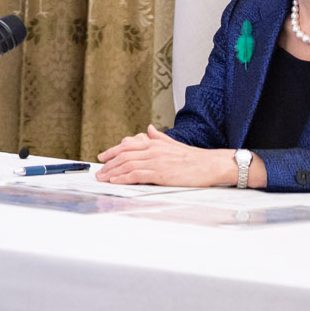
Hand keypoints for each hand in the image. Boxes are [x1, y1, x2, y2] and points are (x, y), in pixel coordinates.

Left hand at [95, 125, 237, 187]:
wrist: (210, 164)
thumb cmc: (194, 157)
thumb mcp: (173, 143)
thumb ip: (159, 137)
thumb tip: (148, 129)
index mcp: (155, 143)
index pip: (128, 145)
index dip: (113, 151)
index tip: (103, 158)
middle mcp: (153, 150)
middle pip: (124, 155)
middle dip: (109, 164)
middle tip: (98, 172)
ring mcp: (156, 161)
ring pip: (127, 165)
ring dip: (112, 172)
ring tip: (103, 178)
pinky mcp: (161, 173)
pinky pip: (137, 174)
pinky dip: (123, 178)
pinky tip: (115, 181)